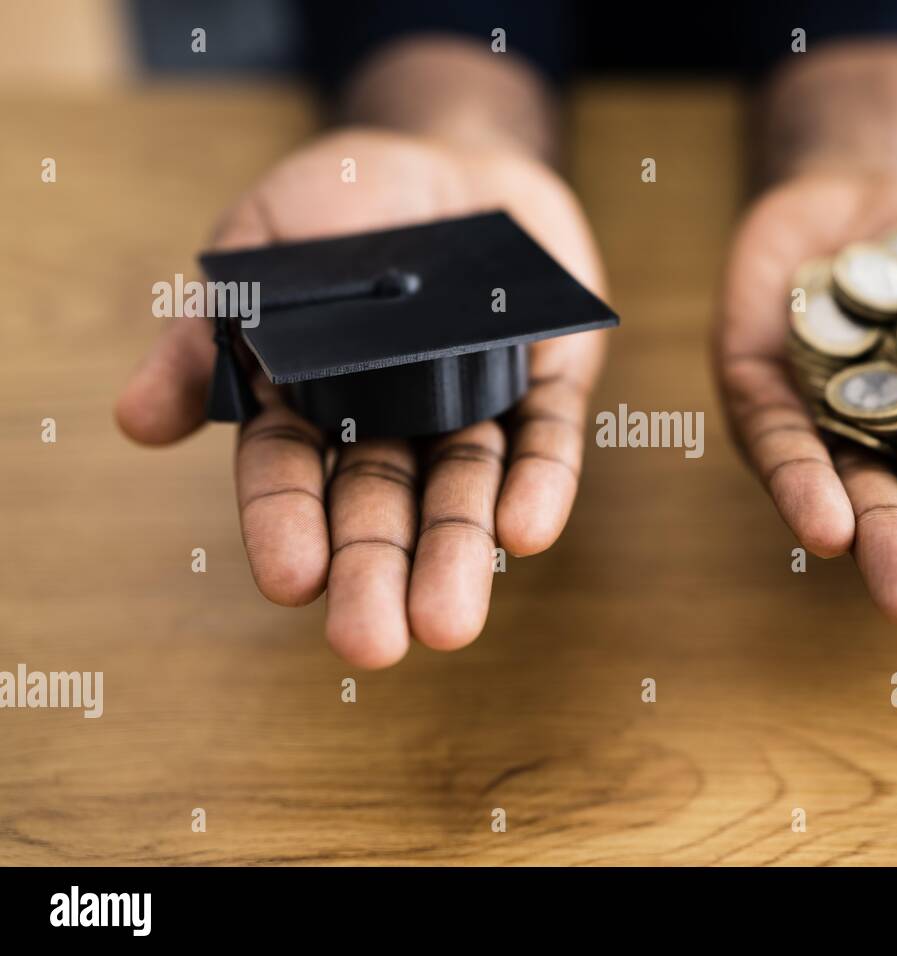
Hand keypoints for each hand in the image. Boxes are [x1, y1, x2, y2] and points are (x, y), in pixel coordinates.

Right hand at [116, 129, 608, 664]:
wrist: (451, 160)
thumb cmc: (338, 208)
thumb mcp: (258, 251)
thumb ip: (209, 332)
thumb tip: (136, 422)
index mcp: (313, 402)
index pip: (292, 474)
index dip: (288, 525)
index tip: (290, 581)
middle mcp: (394, 422)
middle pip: (382, 504)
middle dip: (377, 571)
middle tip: (373, 644)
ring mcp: (473, 406)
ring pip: (465, 489)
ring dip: (459, 553)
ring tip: (448, 623)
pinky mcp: (545, 383)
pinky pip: (546, 439)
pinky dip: (539, 484)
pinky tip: (528, 533)